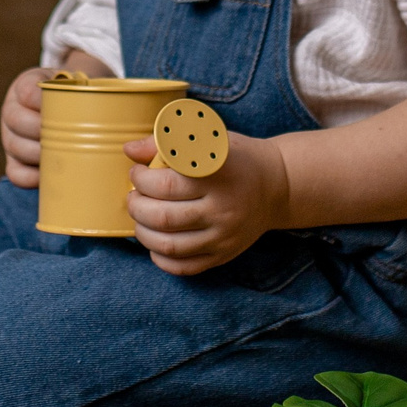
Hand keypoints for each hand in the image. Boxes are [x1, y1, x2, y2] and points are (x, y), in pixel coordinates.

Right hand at [1, 50, 113, 186]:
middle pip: (17, 121)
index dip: (42, 102)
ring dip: (39, 155)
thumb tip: (132, 107)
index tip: (66, 109)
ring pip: (15, 148)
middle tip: (68, 137)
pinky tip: (48, 177)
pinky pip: (15, 173)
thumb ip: (94, 88)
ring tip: (63, 156)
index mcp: (25, 85)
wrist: (71, 105)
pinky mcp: (13, 161)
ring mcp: (10, 137)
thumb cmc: (80, 95)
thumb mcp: (81, 83)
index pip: (27, 92)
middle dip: (42, 131)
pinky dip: (31, 178)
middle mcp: (12, 110)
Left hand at [125, 129, 290, 275]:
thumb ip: (166, 142)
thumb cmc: (235, 159)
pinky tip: (155, 242)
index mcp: (217, 175)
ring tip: (140, 217)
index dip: (141, 179)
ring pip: (169, 245)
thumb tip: (130, 150)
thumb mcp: (207, 139)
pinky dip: (161, 258)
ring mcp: (224, 236)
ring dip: (142, 232)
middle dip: (136, 206)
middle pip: (163, 217)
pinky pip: (184, 267)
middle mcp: (223, 208)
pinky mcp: (224, 255)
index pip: (167, 184)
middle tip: (133, 196)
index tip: (137, 172)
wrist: (276, 186)